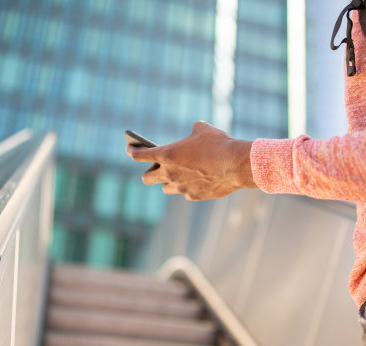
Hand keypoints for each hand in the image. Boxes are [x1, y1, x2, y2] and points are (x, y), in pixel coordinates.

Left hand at [126, 121, 255, 200]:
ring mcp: (181, 187)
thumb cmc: (219, 144)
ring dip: (168, 182)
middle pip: (147, 179)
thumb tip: (195, 132)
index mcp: (167, 154)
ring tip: (176, 176)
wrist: (236, 165)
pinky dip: (189, 188)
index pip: (140, 155)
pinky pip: (186, 193)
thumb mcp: (204, 129)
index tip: (129, 149)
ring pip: (166, 188)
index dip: (132, 151)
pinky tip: (198, 182)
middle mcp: (170, 173)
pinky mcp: (194, 196)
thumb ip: (194, 130)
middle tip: (154, 169)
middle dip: (149, 173)